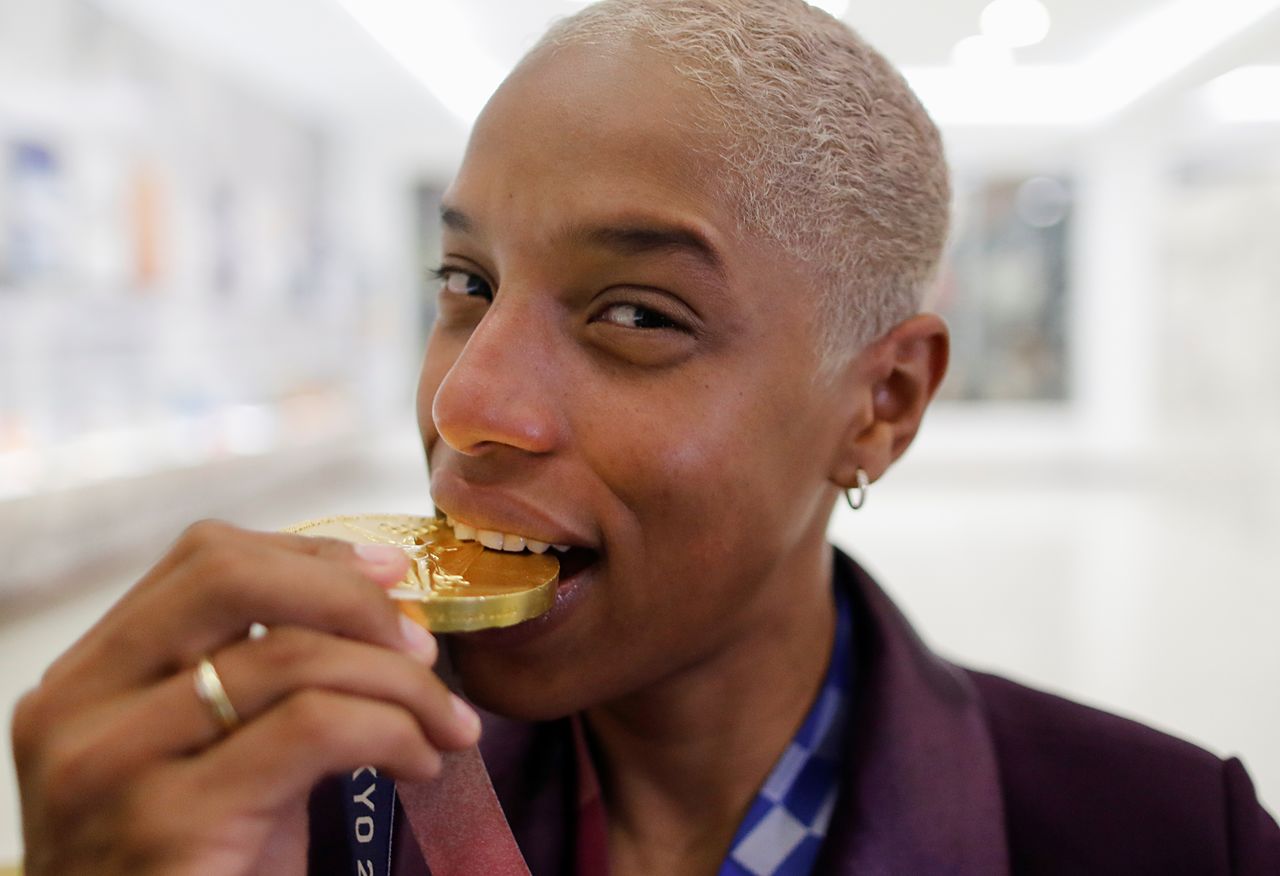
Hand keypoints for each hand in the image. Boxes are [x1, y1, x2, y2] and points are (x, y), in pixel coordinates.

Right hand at [10, 520, 480, 875]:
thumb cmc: (195, 867)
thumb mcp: (217, 755)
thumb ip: (265, 678)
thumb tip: (384, 605)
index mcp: (87, 677)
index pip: (202, 559)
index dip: (311, 557)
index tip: (392, 577)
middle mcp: (78, 707)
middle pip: (231, 577)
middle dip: (351, 597)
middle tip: (422, 646)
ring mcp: (111, 763)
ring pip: (290, 655)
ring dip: (401, 682)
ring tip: (444, 723)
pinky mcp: (167, 821)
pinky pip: (314, 727)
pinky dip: (392, 729)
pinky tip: (419, 762)